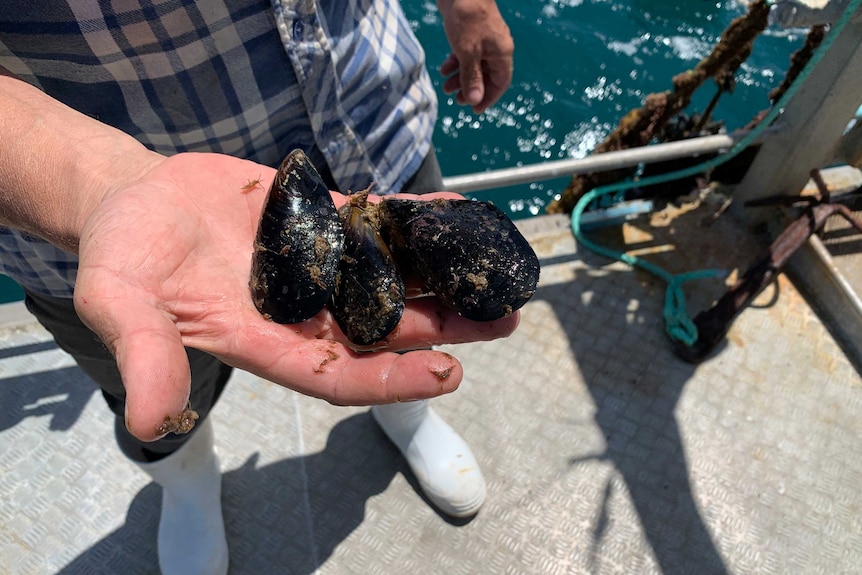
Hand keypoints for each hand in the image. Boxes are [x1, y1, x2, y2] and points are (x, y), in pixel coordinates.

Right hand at [74, 152, 519, 440]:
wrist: (130, 200)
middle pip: (384, 326)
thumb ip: (147, 356)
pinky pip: (374, 222)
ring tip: (498, 270)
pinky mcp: (316, 219)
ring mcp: (315, 262)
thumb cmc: (122, 257)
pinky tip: (455, 211)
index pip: (340, 372)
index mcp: (266, 340)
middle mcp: (302, 308)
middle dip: (444, 325)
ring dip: (442, 274)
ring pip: (390, 275)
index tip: (448, 374)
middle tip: (504, 318)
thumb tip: (151, 423)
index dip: (392, 376)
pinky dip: (413, 217)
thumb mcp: (122, 306)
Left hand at [438, 0, 513, 112]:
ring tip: (446, 87)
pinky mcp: (470, 33)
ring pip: (474, 66)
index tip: (475, 110)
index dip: (488, 98)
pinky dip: (456, 63)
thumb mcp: (467, 53)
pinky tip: (443, 69)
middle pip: (486, 76)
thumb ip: (472, 78)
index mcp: (502, 53)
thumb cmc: (467, 18)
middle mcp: (495, 48)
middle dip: (471, 89)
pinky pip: (466, 54)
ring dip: (461, 78)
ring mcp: (483, 40)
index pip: (500, 83)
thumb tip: (476, 100)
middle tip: (457, 100)